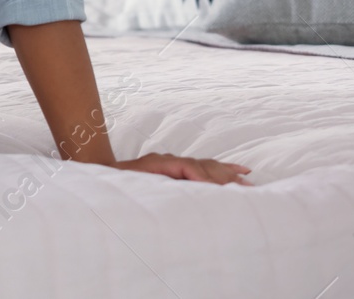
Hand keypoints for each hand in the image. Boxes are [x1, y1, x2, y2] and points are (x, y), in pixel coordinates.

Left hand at [112, 152, 253, 185]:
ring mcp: (176, 162)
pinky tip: (243, 170)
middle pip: (204, 166)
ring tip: (250, 184)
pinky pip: (206, 166)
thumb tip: (174, 193)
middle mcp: (170, 160)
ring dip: (230, 175)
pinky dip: (225, 169)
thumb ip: (151, 188)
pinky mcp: (179, 168)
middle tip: (248, 191)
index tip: (221, 191)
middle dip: (226, 178)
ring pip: (209, 166)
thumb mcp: (130, 185)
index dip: (204, 179)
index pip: (188, 167)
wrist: (102, 172)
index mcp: (159, 163)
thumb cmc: (116, 182)